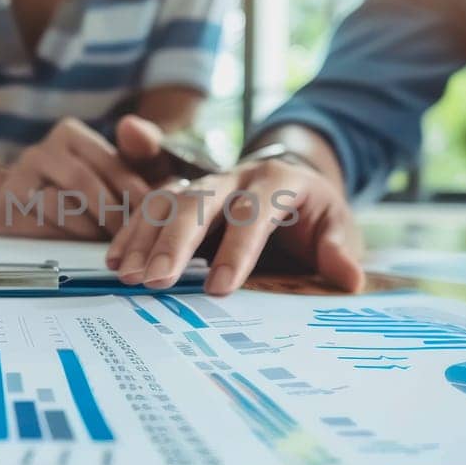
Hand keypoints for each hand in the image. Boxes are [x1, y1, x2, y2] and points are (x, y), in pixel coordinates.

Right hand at [0, 117, 151, 238]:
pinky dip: (65, 234)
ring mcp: (20, 174)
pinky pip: (41, 220)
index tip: (156, 218)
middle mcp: (43, 148)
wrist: (9, 205)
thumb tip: (149, 152)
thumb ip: (138, 163)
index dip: (136, 193)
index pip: (112, 163)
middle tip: (135, 240)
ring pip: (62, 201)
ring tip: (110, 245)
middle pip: (86, 181)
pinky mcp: (5, 202)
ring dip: (90, 227)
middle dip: (113, 214)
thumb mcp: (108, 175)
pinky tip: (79, 245)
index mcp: (71, 135)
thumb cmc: (73, 192)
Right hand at [106, 155, 364, 295]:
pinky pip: (151, 205)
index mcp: (278, 181)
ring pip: (167, 200)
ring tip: (127, 274)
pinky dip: (132, 232)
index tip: (220, 288)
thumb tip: (348, 277)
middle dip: (175, 242)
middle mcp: (235, 176)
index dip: (236, 249)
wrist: (293, 181)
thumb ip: (338, 248)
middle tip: (155, 281)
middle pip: (199, 202)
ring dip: (144, 236)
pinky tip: (117, 260)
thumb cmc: (315, 213)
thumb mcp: (337, 225)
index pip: (253, 212)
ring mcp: (205, 182)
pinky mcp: (184, 193)